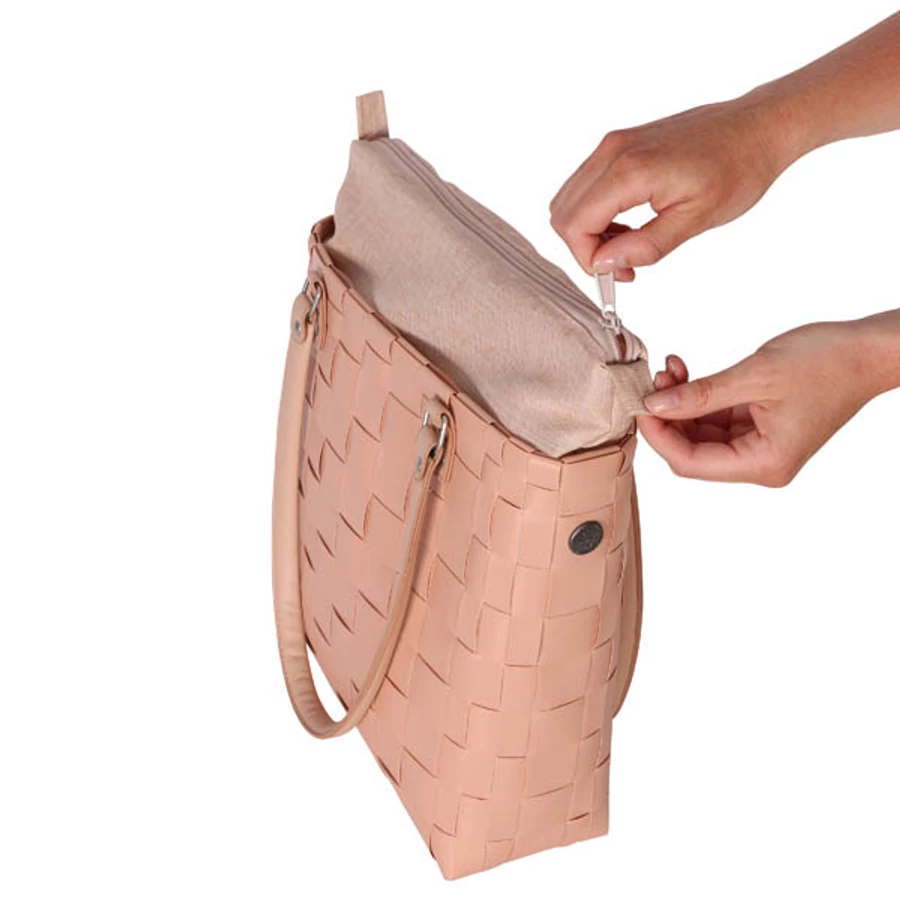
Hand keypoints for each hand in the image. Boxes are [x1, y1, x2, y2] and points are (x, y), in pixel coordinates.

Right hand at [549, 96, 790, 277]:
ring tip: (629, 246)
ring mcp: (613, 144)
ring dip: (589, 232)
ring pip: (569, 200)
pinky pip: (586, 186)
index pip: (575, 224)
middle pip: (562, 213)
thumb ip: (645, 246)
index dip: (589, 259)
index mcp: (631, 170)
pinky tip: (628, 225)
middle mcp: (613, 151)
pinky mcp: (619, 144)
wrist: (759, 126)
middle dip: (584, 248)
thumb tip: (604, 264)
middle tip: (624, 265)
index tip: (620, 274)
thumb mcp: (695, 220)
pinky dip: (595, 213)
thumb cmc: (738, 170)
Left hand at [636, 320, 888, 485]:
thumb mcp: (754, 375)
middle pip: (692, 451)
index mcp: (764, 463)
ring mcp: (759, 447)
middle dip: (668, 416)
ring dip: (681, 403)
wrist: (867, 350)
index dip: (659, 435)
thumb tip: (655, 405)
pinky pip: (715, 420)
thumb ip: (700, 394)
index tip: (640, 405)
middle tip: (653, 382)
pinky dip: (698, 398)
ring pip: (700, 434)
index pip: (691, 462)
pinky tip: (686, 374)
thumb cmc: (826, 362)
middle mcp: (761, 464)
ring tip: (671, 371)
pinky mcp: (758, 429)